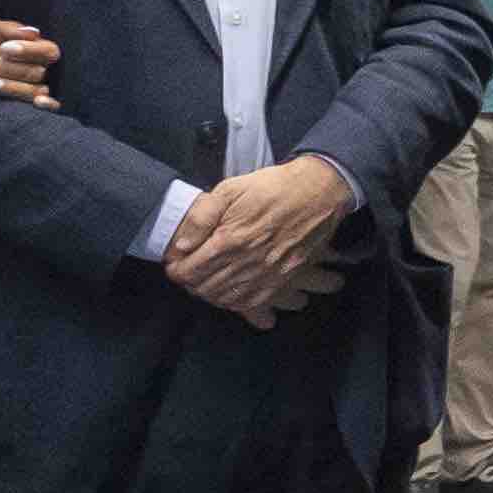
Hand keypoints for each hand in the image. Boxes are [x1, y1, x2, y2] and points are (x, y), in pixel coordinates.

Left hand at [0, 19, 64, 109]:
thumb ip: (11, 30)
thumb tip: (32, 32)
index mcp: (41, 50)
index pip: (47, 51)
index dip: (28, 50)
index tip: (4, 48)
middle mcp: (45, 70)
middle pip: (36, 72)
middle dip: (5, 68)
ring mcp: (41, 89)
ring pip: (35, 90)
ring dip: (10, 86)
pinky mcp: (33, 105)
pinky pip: (51, 109)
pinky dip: (47, 106)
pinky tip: (37, 103)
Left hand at [165, 155, 354, 319]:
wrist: (317, 193)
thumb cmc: (272, 188)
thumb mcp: (230, 189)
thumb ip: (201, 217)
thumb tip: (182, 245)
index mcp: (229, 240)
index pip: (189, 270)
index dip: (176, 269)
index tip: (175, 263)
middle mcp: (246, 263)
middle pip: (205, 288)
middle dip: (191, 282)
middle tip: (189, 272)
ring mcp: (266, 275)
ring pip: (226, 299)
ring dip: (211, 294)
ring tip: (206, 282)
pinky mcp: (282, 281)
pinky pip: (253, 304)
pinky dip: (236, 303)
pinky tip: (230, 293)